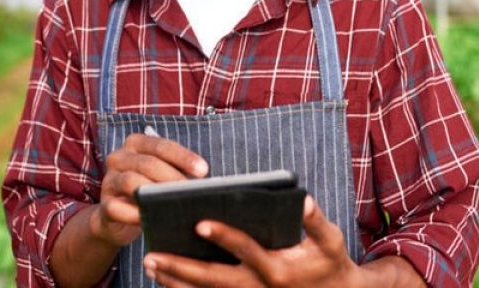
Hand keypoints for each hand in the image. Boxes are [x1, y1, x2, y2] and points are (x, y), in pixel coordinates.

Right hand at [89, 133, 208, 247]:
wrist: (117, 218)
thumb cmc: (148, 189)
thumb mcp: (160, 176)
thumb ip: (177, 173)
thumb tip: (205, 183)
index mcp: (136, 144)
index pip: (161, 146)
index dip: (183, 157)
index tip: (204, 170)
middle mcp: (119, 157)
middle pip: (148, 163)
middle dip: (172, 177)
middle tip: (191, 192)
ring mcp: (109, 180)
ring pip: (131, 181)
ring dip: (153, 193)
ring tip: (172, 204)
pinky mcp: (104, 204)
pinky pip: (116, 207)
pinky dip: (132, 214)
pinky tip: (147, 219)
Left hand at [142, 195, 365, 286]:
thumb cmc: (330, 263)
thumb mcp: (330, 241)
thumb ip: (315, 221)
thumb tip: (304, 199)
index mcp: (277, 268)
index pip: (245, 250)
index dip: (223, 236)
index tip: (199, 222)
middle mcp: (258, 287)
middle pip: (213, 279)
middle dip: (180, 267)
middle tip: (151, 255)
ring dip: (176, 281)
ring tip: (149, 264)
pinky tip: (165, 280)